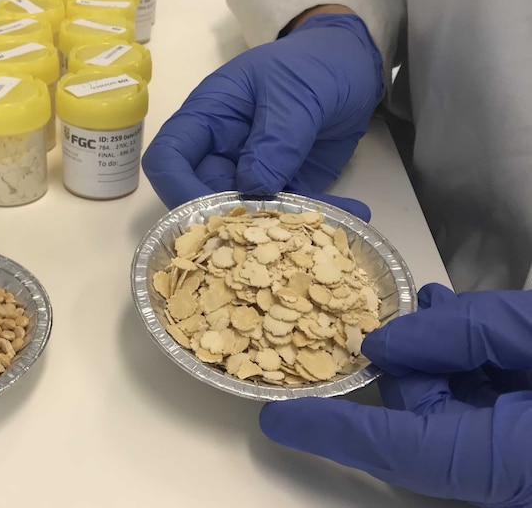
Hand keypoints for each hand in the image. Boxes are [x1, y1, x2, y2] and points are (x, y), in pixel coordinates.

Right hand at [141, 13, 382, 209]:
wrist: (354, 62)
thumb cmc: (313, 64)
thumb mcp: (297, 92)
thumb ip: (277, 138)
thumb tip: (254, 185)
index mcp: (208, 116)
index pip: (169, 156)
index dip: (177, 187)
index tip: (208, 216)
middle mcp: (221, 150)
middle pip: (202, 196)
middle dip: (229, 221)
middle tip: (270, 236)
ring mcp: (252, 172)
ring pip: (247, 213)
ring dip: (280, 227)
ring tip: (322, 230)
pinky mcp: (285, 186)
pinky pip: (290, 211)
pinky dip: (317, 217)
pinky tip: (353, 213)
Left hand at [259, 284, 531, 506]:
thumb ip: (465, 333)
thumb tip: (384, 343)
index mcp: (514, 461)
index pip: (397, 450)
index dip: (332, 431)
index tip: (279, 419)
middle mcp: (513, 479)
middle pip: (417, 430)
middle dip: (393, 372)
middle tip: (379, 325)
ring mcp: (520, 469)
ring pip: (445, 419)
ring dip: (428, 363)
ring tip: (430, 308)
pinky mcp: (526, 453)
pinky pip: (478, 413)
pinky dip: (460, 369)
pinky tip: (457, 322)